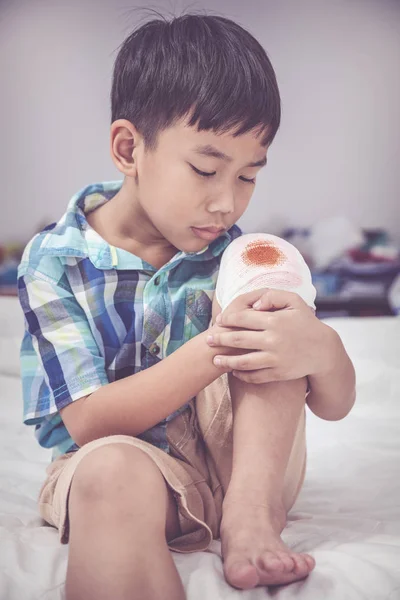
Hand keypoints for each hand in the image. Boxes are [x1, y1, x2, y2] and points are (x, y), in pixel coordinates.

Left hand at [207, 288, 333, 383]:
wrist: (324, 351)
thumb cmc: (306, 323)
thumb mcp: (295, 302)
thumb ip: (273, 296)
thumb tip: (254, 304)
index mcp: (274, 320)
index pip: (242, 318)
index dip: (227, 319)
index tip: (219, 321)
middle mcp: (272, 340)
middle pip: (238, 340)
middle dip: (220, 339)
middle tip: (208, 340)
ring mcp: (275, 358)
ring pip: (243, 361)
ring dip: (226, 361)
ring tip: (215, 360)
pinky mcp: (278, 373)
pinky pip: (255, 376)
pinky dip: (242, 374)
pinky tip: (233, 371)